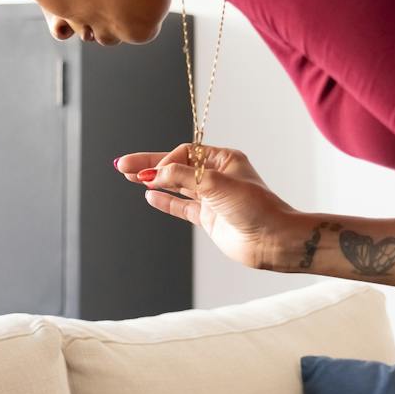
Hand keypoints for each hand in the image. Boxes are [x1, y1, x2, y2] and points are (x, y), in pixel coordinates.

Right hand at [115, 143, 297, 270]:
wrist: (272, 241)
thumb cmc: (256, 207)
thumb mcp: (217, 185)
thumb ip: (183, 177)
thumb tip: (154, 173)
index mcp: (224, 160)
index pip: (186, 153)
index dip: (168, 160)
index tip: (157, 173)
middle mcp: (217, 176)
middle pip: (176, 166)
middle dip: (149, 165)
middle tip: (122, 165)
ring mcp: (212, 198)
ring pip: (175, 185)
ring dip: (153, 181)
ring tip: (128, 176)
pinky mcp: (208, 218)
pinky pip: (181, 206)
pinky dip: (165, 201)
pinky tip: (149, 196)